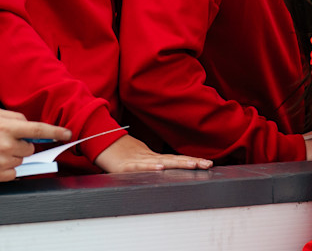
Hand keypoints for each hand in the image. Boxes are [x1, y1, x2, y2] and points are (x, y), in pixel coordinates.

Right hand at [0, 108, 70, 181]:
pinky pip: (14, 173)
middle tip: (7, 140)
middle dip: (24, 144)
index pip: (38, 130)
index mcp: (7, 128)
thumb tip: (32, 127)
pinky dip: (9, 168)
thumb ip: (17, 118)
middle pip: (30, 148)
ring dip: (15, 156)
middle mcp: (6, 145)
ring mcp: (1, 162)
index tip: (68, 134)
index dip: (55, 132)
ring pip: (22, 160)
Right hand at [93, 134, 212, 172]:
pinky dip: (150, 167)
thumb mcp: (141, 160)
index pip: (177, 160)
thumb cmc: (122, 153)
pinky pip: (140, 167)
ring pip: (162, 162)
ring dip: (178, 163)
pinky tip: (160, 168)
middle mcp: (150, 159)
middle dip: (192, 162)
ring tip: (193, 165)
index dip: (192, 161)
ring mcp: (139, 161)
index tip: (208, 163)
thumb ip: (153, 163)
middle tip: (208, 164)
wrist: (103, 144)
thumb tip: (166, 167)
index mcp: (154, 158)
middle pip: (175, 160)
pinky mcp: (127, 166)